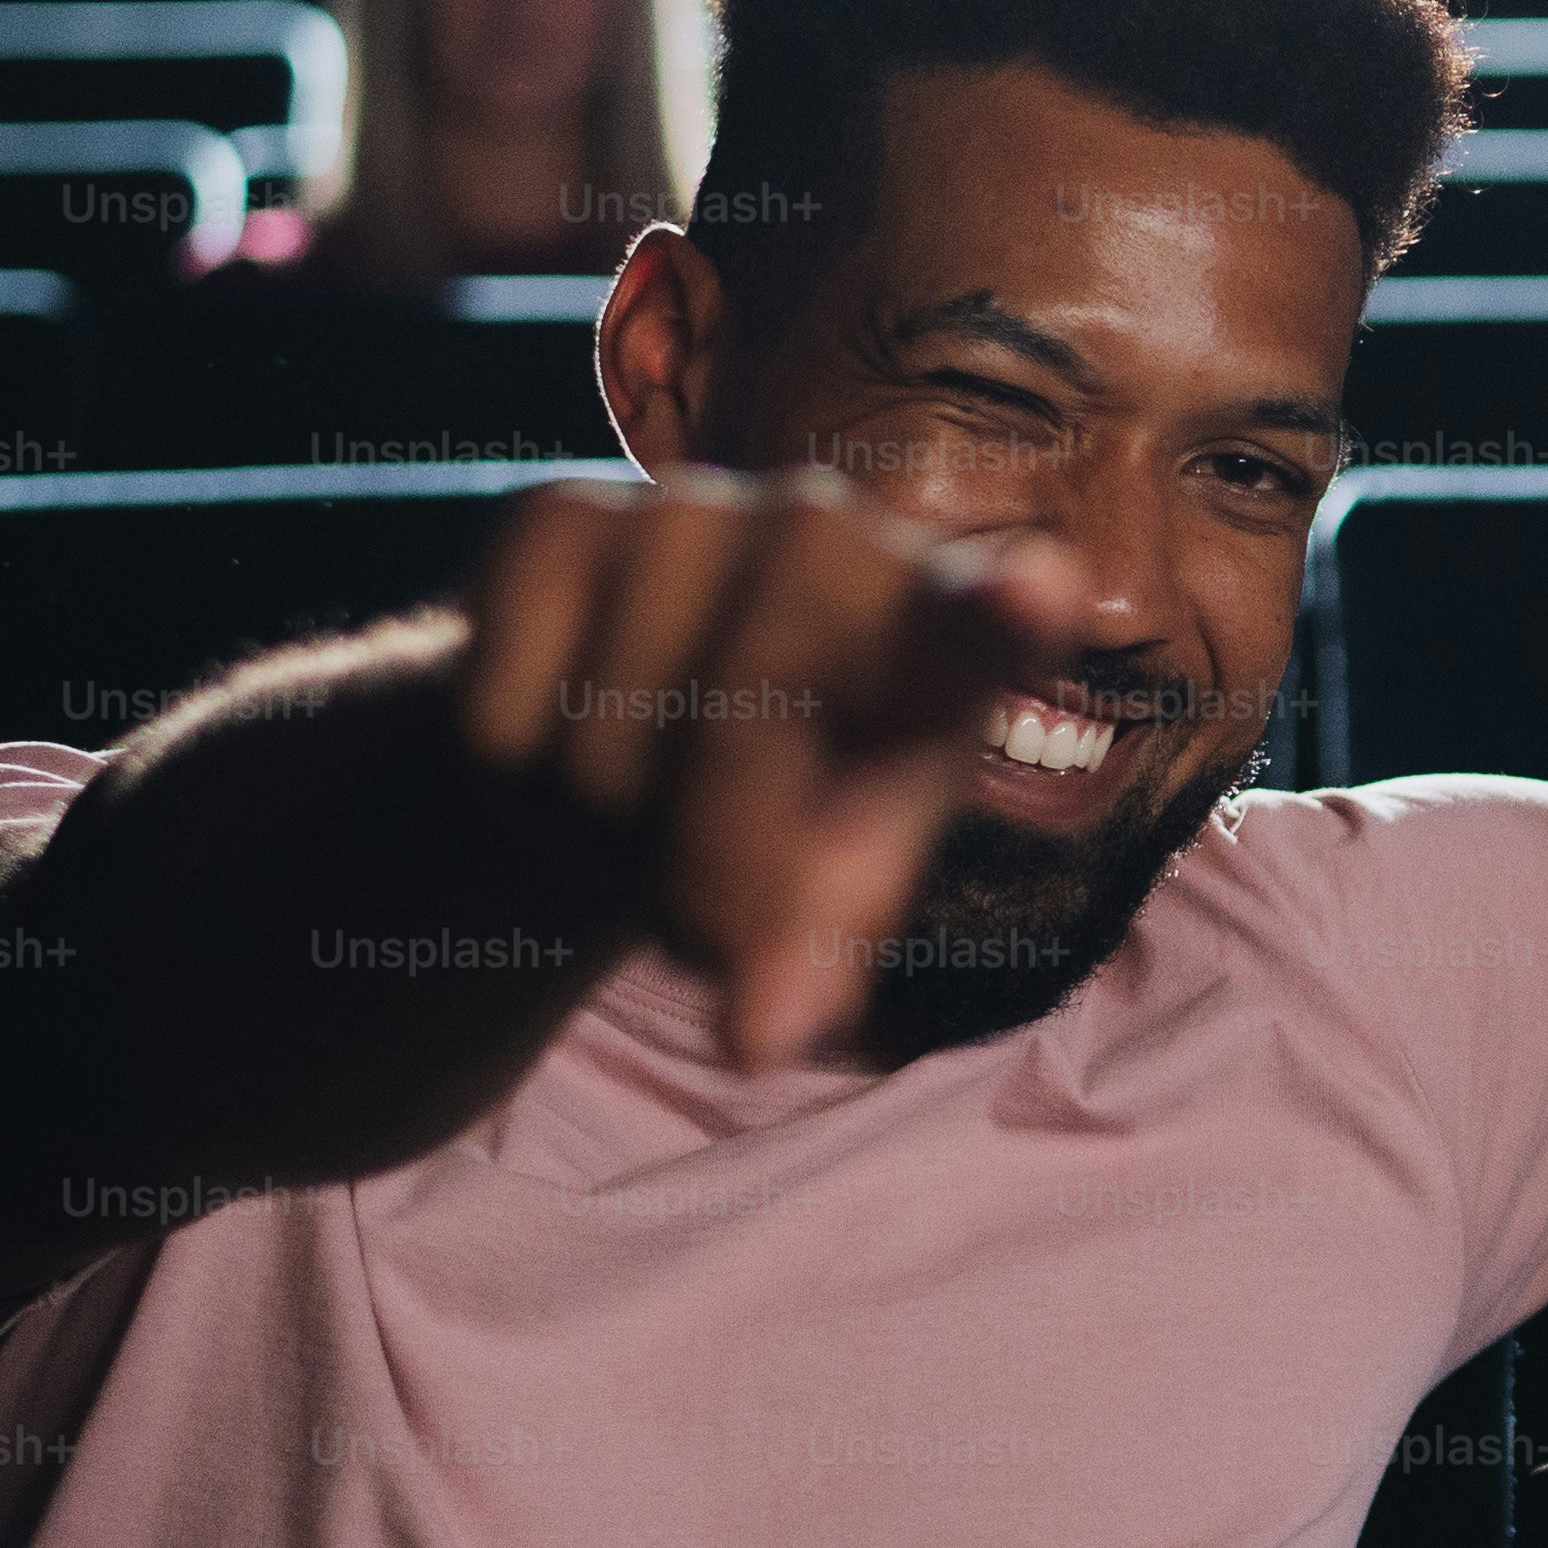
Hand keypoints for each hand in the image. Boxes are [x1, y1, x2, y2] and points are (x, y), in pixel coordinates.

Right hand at [454, 465, 1083, 1068]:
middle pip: (748, 714)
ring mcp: (692, 507)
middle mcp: (830, 537)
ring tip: (639, 815)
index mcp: (941, 634)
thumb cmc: (772, 815)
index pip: (989, 620)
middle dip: (711, 858)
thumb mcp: (816, 895)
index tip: (1036, 601)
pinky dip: (516, 770)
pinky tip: (558, 742)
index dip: (1010, 610)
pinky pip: (510, 704)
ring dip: (607, 826)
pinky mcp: (558, 514)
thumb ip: (808, 963)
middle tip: (697, 945)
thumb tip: (755, 1039)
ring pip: (610, 727)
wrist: (620, 730)